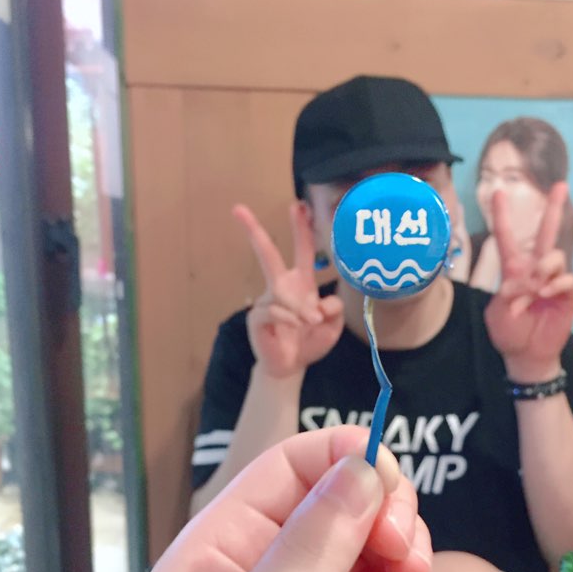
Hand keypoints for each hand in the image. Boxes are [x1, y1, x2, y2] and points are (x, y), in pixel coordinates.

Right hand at [236, 203, 343, 377]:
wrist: (291, 366)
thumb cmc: (310, 341)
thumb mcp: (332, 325)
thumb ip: (334, 309)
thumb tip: (320, 302)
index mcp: (301, 283)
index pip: (302, 250)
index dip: (302, 228)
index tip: (299, 205)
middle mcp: (281, 287)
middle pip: (266, 254)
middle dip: (253, 231)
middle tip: (238, 209)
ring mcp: (267, 301)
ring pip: (282, 293)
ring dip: (301, 309)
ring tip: (311, 323)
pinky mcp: (257, 317)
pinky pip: (274, 310)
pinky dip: (289, 318)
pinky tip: (295, 327)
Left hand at [484, 182, 572, 381]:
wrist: (525, 354)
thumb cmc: (508, 332)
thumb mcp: (497, 312)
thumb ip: (506, 294)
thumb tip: (519, 282)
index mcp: (514, 270)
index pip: (507, 238)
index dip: (502, 216)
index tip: (498, 191)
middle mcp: (535, 270)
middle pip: (545, 234)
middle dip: (552, 209)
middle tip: (560, 185)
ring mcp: (553, 280)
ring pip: (555, 256)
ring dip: (543, 268)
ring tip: (534, 288)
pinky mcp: (567, 294)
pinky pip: (566, 278)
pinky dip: (554, 284)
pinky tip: (545, 293)